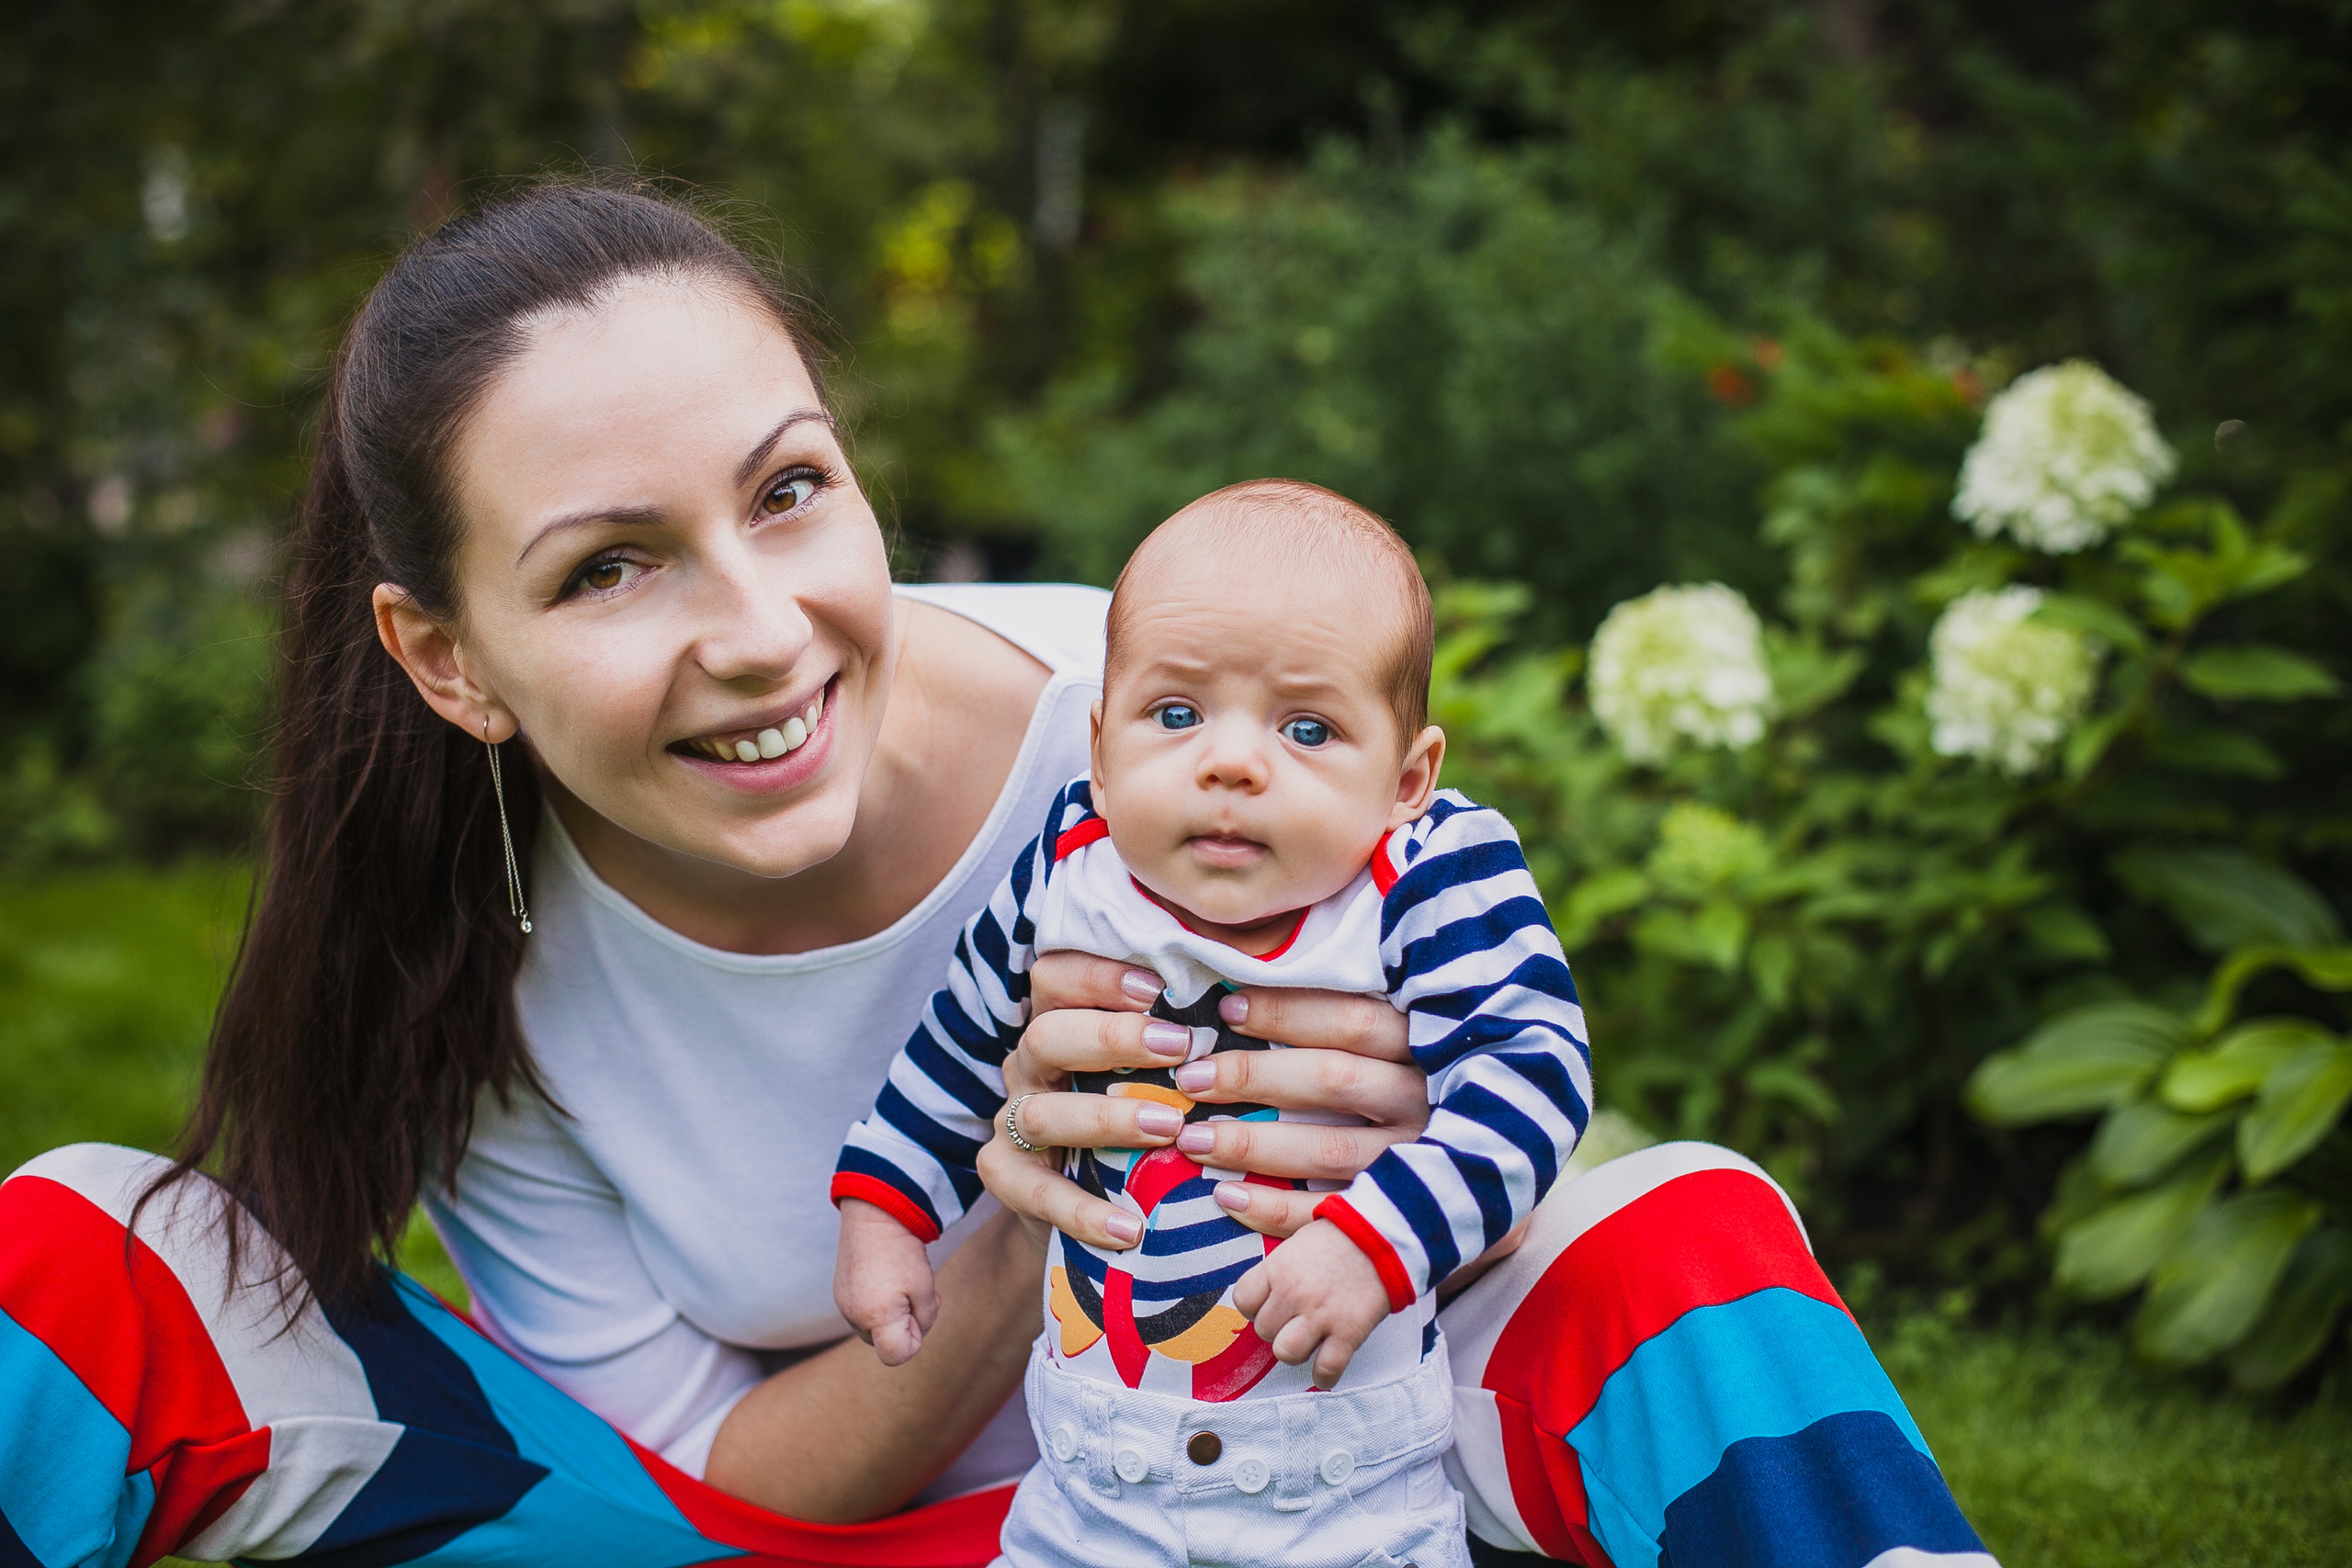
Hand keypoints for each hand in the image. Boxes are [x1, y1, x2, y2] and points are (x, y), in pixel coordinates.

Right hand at [832, 1198, 940, 1366]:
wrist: (873, 1214)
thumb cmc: (902, 1252)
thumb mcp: (925, 1288)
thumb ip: (925, 1319)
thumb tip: (914, 1330)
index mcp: (875, 1318)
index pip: (895, 1356)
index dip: (915, 1340)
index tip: (919, 1311)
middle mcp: (854, 1316)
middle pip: (885, 1343)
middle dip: (905, 1325)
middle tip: (915, 1293)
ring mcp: (844, 1305)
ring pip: (874, 1327)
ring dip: (892, 1313)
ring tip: (900, 1282)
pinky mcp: (841, 1292)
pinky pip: (863, 1311)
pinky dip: (878, 1302)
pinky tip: (885, 1277)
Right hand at [977, 957, 1429, 1250]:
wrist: (1078, 1198)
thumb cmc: (1142, 1106)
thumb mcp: (1156, 1063)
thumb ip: (1186, 1028)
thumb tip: (1257, 988)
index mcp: (1061, 1018)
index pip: (1057, 975)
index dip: (1100, 975)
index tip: (1159, 986)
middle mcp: (1031, 1064)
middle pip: (1047, 1034)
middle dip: (1113, 1038)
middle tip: (1180, 1048)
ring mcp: (1014, 1123)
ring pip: (1041, 1113)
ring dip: (1107, 1119)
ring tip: (1169, 1129)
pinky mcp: (1008, 1181)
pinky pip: (1035, 1194)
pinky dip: (1082, 1212)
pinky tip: (1131, 1229)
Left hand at [1231, 1218, 1393, 1388]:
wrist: (1389, 1234)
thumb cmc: (1346, 1230)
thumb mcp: (1301, 1232)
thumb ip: (1278, 1256)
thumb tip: (1238, 1223)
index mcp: (1278, 1266)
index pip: (1243, 1299)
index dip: (1254, 1305)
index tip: (1268, 1303)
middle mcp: (1293, 1293)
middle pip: (1263, 1329)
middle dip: (1276, 1326)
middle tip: (1293, 1318)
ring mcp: (1320, 1315)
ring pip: (1286, 1353)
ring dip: (1295, 1350)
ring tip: (1307, 1341)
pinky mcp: (1348, 1333)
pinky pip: (1326, 1369)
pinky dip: (1324, 1375)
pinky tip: (1325, 1369)